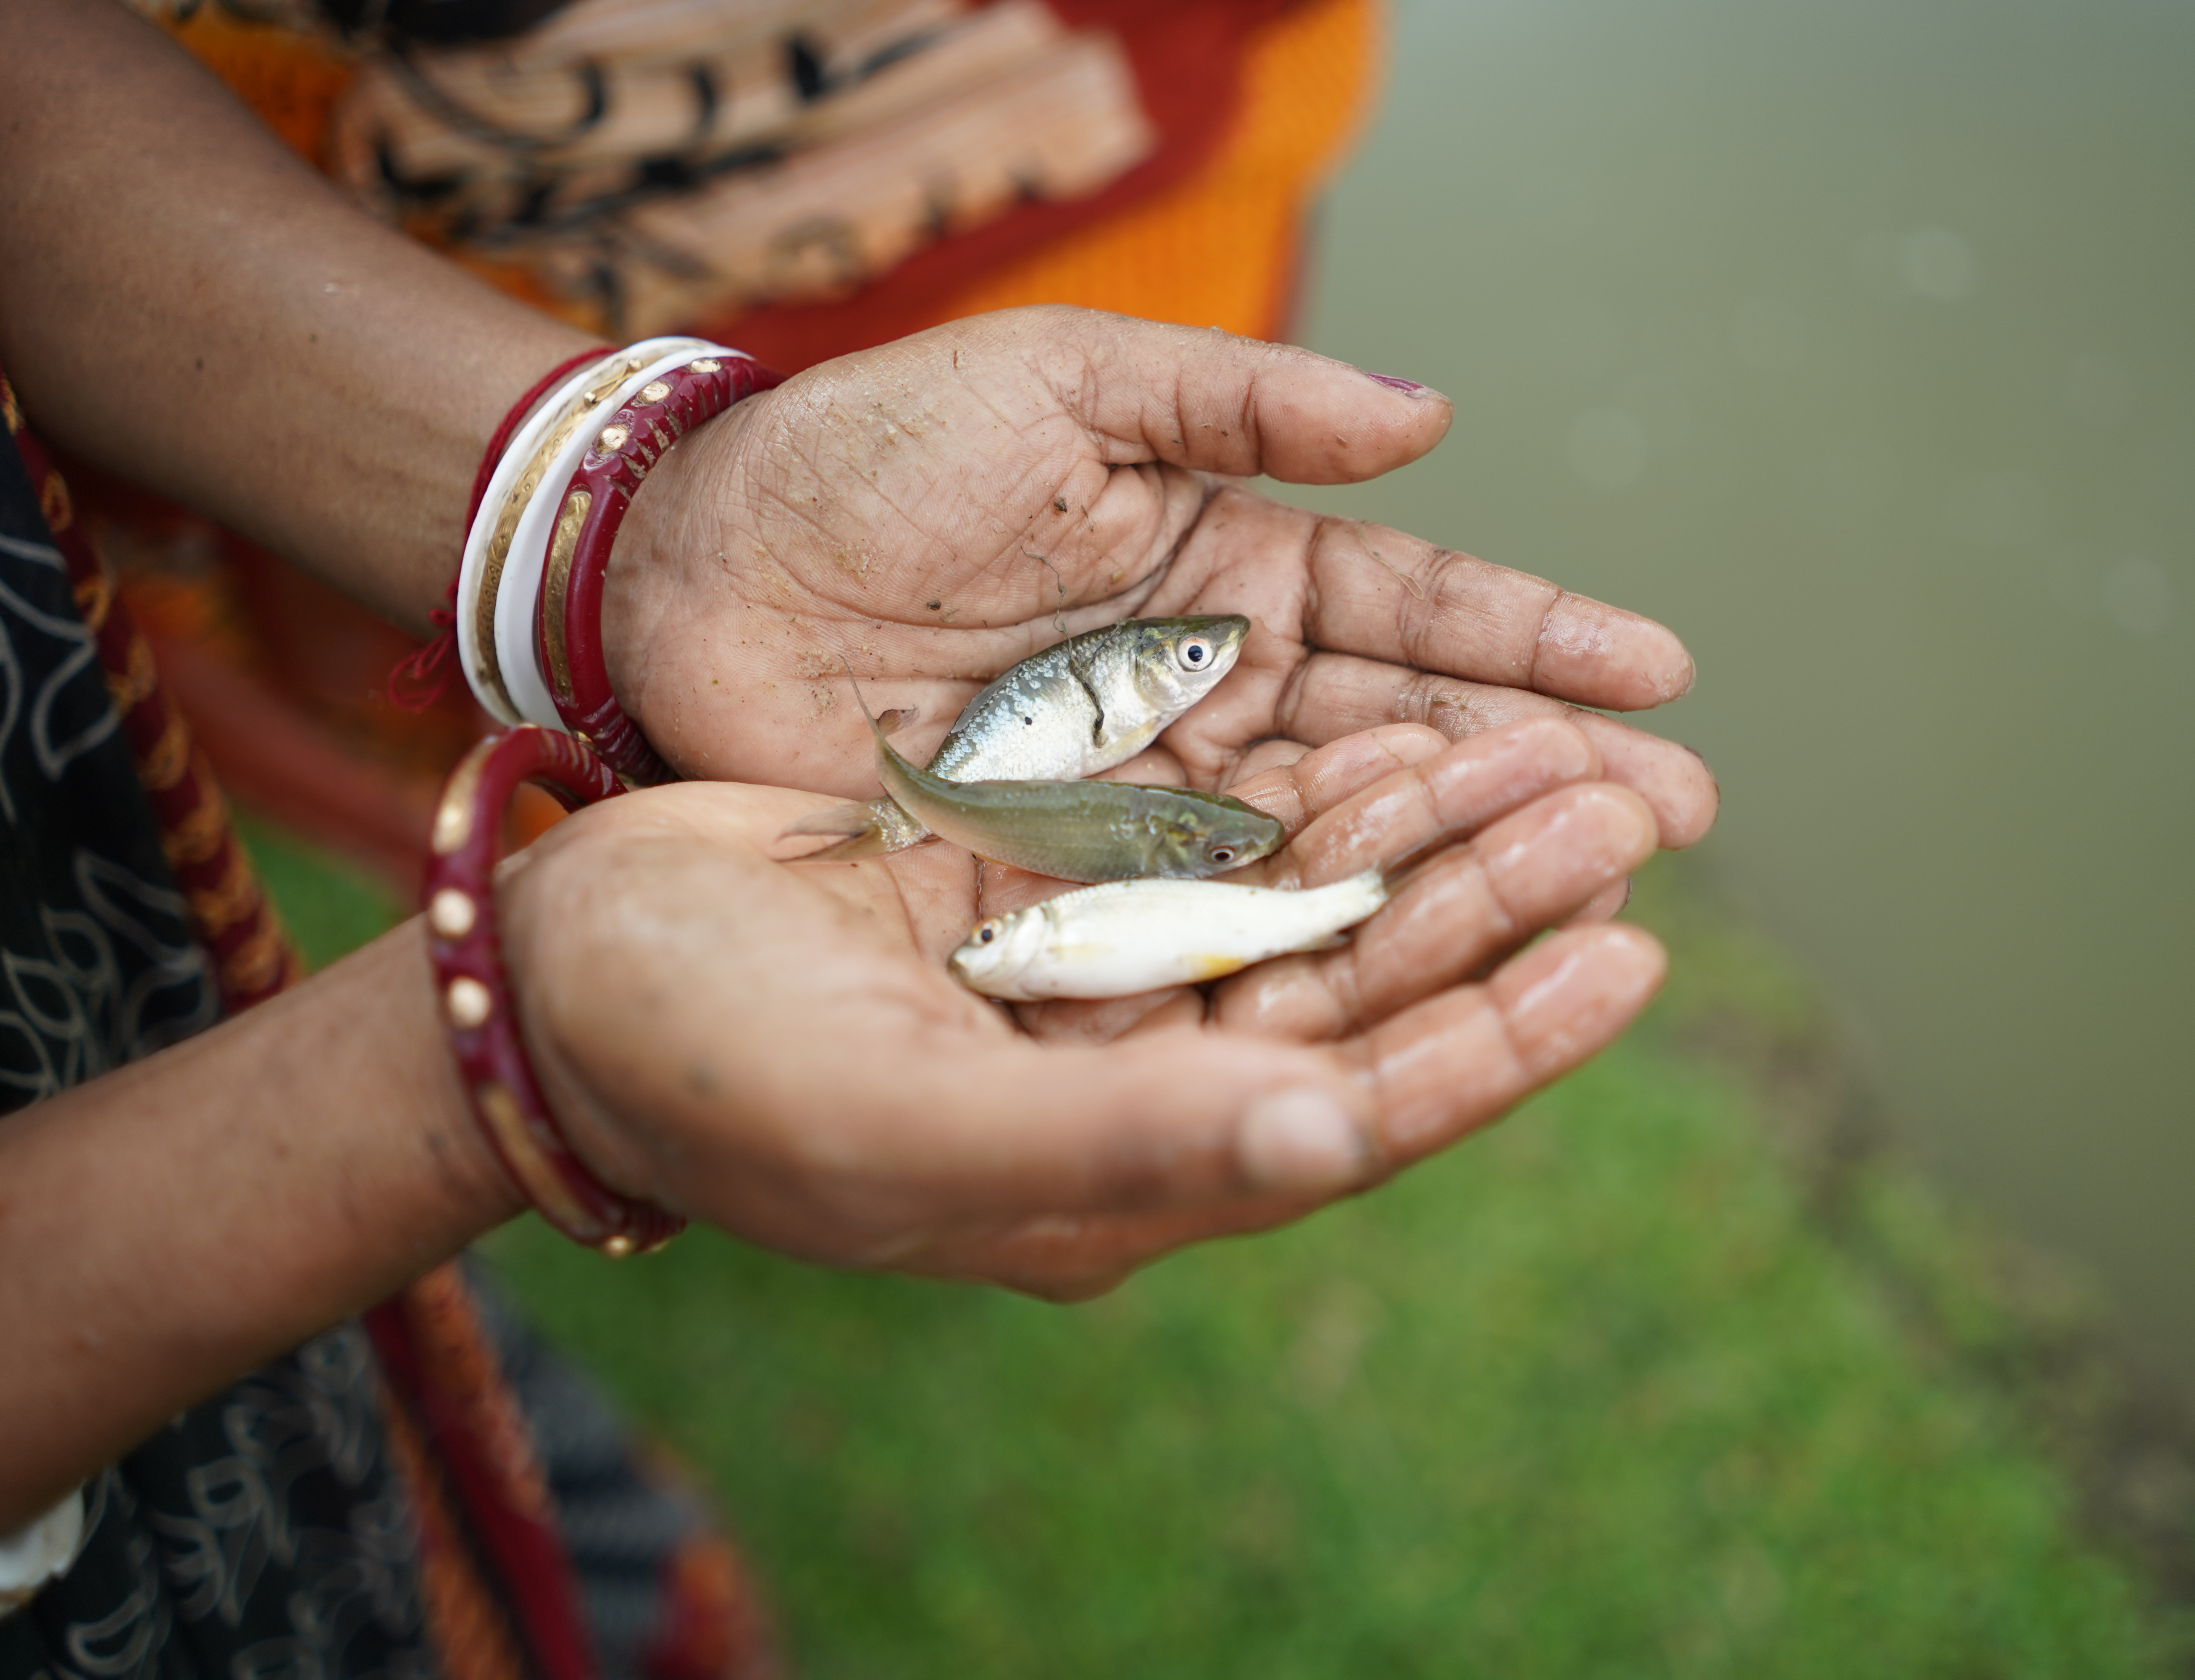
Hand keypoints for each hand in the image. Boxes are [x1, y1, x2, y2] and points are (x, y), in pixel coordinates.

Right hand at [501, 716, 1662, 1298]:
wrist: (565, 970)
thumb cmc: (706, 1060)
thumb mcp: (898, 1119)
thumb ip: (1117, 1142)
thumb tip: (1332, 1136)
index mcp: (1108, 1180)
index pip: (1348, 1118)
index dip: (1492, 1046)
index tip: (1625, 961)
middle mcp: (1126, 1092)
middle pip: (1356, 1002)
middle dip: (1492, 910)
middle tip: (1629, 813)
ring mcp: (1095, 987)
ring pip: (1308, 913)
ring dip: (1425, 836)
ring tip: (1551, 759)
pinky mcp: (1056, 895)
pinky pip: (1224, 846)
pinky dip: (1313, 795)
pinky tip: (1394, 735)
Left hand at [606, 307, 1717, 847]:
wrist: (688, 567)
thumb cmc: (867, 451)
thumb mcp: (1063, 385)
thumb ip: (1241, 402)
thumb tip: (1429, 416)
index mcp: (1228, 569)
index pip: (1412, 611)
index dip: (1534, 642)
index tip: (1661, 674)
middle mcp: (1212, 694)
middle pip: (1402, 745)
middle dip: (1535, 777)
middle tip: (1671, 817)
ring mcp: (1151, 799)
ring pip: (1330, 844)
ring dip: (1454, 871)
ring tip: (1590, 891)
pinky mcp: (1073, 879)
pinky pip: (1207, 918)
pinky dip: (1302, 946)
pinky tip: (1411, 975)